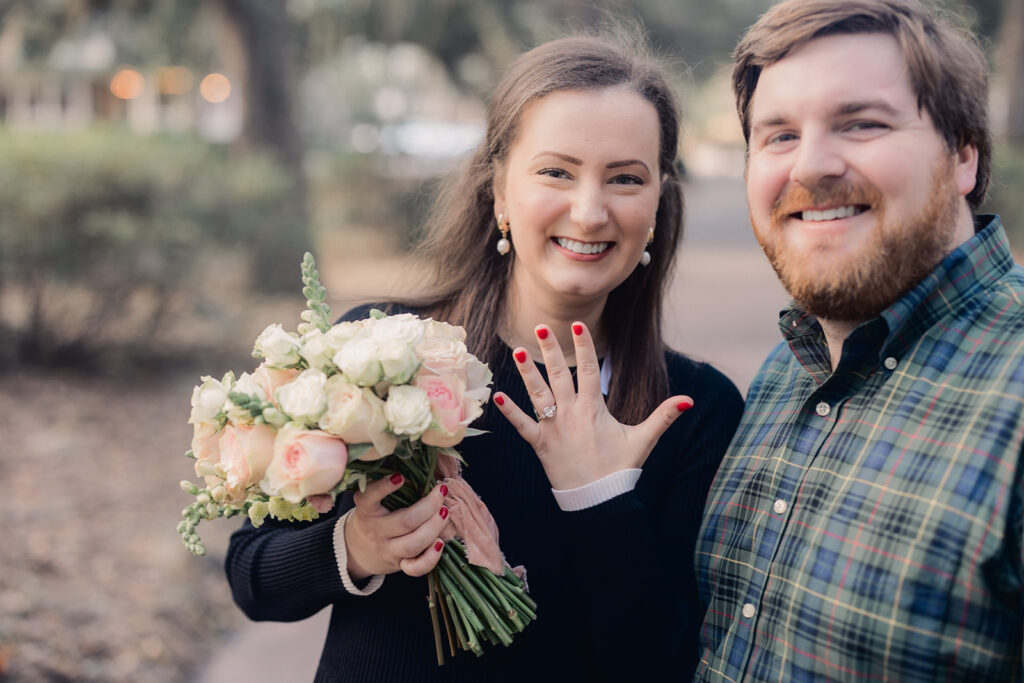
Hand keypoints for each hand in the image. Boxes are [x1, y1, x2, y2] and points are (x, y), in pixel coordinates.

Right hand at [345, 473, 450, 578]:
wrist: (357, 551)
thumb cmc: (372, 517)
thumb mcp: (371, 501)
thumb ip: (385, 488)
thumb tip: (420, 465)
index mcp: (366, 511)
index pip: (368, 499)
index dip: (383, 488)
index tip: (400, 477)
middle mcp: (376, 531)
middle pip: (405, 522)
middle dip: (429, 506)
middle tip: (441, 491)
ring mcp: (388, 550)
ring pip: (414, 544)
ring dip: (434, 527)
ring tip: (446, 511)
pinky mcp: (399, 565)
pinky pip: (415, 568)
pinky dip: (431, 558)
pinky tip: (441, 543)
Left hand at [494, 322, 692, 489]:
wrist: (599, 500)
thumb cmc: (620, 468)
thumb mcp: (643, 439)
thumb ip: (664, 416)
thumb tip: (689, 400)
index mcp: (594, 408)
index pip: (587, 369)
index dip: (583, 346)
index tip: (577, 325)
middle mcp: (571, 413)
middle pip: (559, 375)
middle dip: (550, 349)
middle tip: (541, 327)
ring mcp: (554, 428)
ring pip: (537, 394)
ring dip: (527, 373)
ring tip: (518, 351)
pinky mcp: (540, 444)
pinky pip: (522, 425)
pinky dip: (509, 411)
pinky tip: (496, 396)